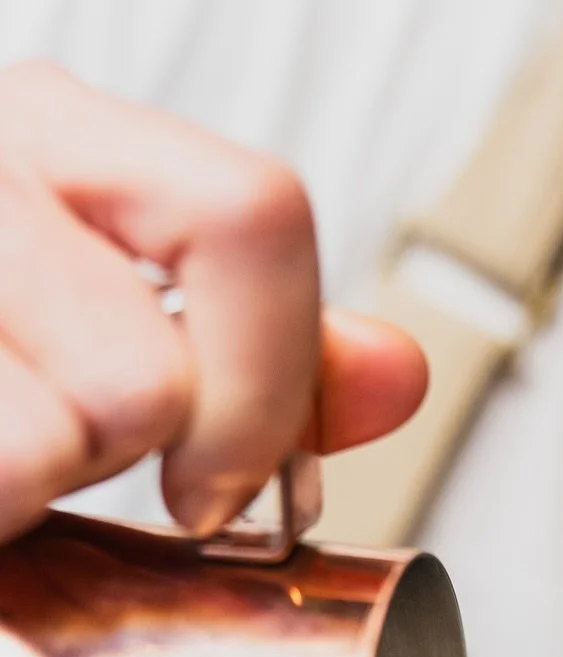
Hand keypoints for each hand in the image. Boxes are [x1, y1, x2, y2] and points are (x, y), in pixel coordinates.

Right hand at [0, 61, 426, 541]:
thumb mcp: (116, 336)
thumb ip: (262, 362)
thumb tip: (400, 375)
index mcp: (48, 131)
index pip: (256, 218)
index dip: (271, 380)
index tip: (222, 480)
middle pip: (150, 373)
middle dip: (121, 468)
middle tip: (55, 462)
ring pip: (64, 433)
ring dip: (24, 495)